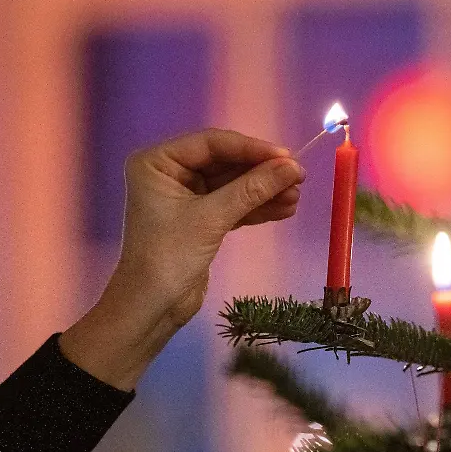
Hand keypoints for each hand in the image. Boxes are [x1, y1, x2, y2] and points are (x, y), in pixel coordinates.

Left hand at [60, 129, 305, 390]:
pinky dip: (257, 207)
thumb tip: (294, 168)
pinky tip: (284, 210)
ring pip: (234, 185)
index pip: (212, 144)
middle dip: (262, 173)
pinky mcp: (201, 219)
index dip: (252, 149)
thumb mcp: (212, 218)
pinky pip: (234, 204)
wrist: (152, 307)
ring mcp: (187, 196)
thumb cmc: (170, 256)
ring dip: (265, 191)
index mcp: (158, 162)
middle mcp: (171, 173)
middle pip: (226, 163)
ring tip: (296, 199)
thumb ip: (252, 189)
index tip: (288, 158)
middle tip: (298, 179)